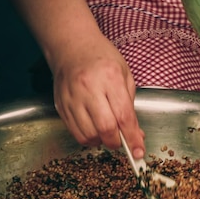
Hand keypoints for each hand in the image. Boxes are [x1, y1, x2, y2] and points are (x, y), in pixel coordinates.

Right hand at [50, 39, 145, 158]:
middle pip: (105, 128)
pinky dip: (88, 137)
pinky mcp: (61, 105)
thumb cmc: (102, 58)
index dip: (132, 138)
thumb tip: (136, 134)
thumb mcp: (125, 75)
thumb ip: (130, 106)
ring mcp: (72, 98)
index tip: (139, 151)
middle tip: (121, 140)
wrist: (72, 46)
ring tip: (107, 132)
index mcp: (110, 78)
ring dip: (101, 140)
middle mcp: (89, 89)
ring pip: (88, 134)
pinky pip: (75, 132)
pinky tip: (94, 129)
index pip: (123, 116)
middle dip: (116, 142)